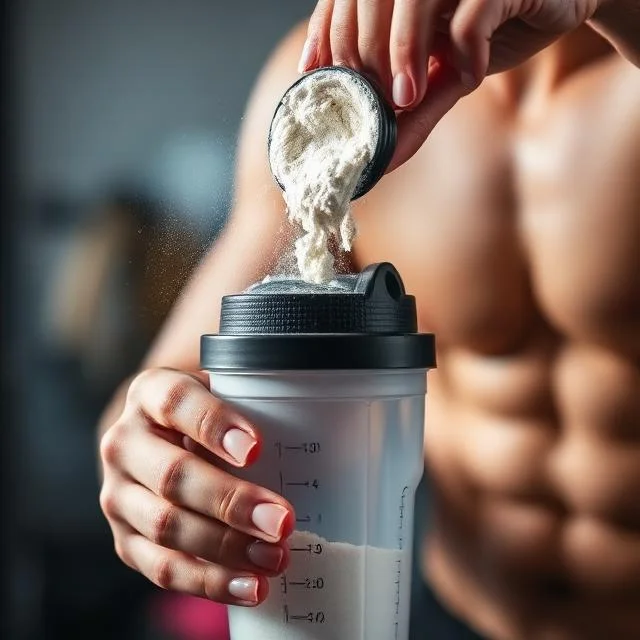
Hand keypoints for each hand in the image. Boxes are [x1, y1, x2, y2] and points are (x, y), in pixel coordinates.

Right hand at [99, 368, 293, 604]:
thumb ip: (252, 402)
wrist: (155, 438)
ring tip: (276, 556)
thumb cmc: (203, 415)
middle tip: (282, 520)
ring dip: (226, 547)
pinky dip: (209, 581)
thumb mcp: (220, 393)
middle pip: (173, 475)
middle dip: (231, 502)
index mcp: (149, 393)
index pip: (176, 402)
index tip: (257, 449)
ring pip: (167, 526)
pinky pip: (162, 568)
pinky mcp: (125, 539)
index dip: (215, 426)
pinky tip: (249, 586)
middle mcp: (124, 442)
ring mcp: (118, 495)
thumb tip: (329, 428)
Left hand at [300, 0, 600, 167]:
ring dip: (402, 50)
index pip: (342, 0)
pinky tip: (471, 75)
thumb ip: (409, 113)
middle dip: (364, 55)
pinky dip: (466, 47)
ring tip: (406, 98)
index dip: (325, 37)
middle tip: (375, 102)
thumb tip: (378, 161)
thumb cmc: (489, 33)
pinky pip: (473, 11)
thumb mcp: (440, 79)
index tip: (321, 81)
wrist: (556, 1)